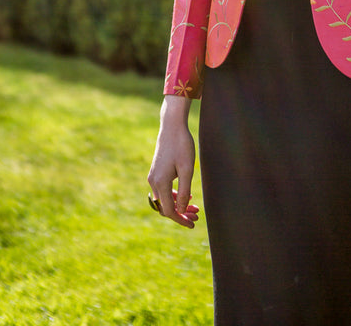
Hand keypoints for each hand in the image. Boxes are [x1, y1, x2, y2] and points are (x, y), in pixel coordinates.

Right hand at [147, 96, 198, 228]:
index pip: (168, 211)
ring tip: (194, 208)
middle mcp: (153, 182)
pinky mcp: (156, 172)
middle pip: (166, 207)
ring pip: (164, 199)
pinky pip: (163, 190)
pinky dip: (174, 196)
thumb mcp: (187, 169)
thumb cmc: (182, 145)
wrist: (172, 126)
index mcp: (160, 183)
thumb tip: (180, 211)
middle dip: (181, 214)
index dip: (180, 219)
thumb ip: (183, 191)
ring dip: (178, 205)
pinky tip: (186, 196)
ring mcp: (153, 177)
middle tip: (197, 217)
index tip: (193, 224)